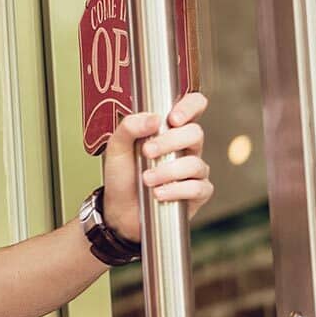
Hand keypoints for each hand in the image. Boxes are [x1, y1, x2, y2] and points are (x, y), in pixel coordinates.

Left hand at [101, 91, 210, 242]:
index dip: (190, 106)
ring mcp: (194, 171)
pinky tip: (159, 194)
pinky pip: (199, 188)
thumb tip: (155, 119)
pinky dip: (177, 190)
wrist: (119, 210)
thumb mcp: (116, 148)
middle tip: (146, 152)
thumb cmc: (121, 175)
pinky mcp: (197, 193)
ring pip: (196, 163)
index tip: (173, 118)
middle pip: (195, 133)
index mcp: (169, 130)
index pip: (193, 106)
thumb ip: (129, 126)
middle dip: (169, 142)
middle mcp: (186, 148)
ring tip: (146, 179)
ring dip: (168, 171)